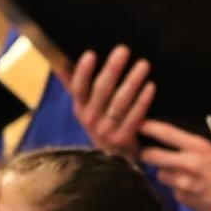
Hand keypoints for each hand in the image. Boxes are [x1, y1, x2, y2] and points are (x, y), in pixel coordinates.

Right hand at [61, 45, 155, 160]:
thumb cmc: (100, 125)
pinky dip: (143, 101)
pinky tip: (151, 86)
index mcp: (79, 108)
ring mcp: (106, 130)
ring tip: (143, 64)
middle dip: (113, 68)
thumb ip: (74, 85)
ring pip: (120, 102)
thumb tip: (59, 61)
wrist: (112, 160)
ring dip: (132, 81)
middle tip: (124, 49)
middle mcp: (90, 119)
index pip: (78, 87)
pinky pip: (135, 116)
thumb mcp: (85, 108)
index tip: (91, 54)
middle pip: (101, 90)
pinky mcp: (123, 139)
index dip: (83, 71)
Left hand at [139, 120, 210, 210]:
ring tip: (180, 172)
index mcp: (200, 149)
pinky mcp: (185, 201)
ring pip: (161, 175)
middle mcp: (188, 165)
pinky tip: (194, 189)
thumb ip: (200, 148)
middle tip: (147, 151)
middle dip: (146, 153)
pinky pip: (173, 192)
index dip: (148, 127)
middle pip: (150, 156)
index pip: (166, 133)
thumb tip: (181, 142)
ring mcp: (184, 186)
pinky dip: (178, 190)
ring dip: (166, 173)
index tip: (139, 124)